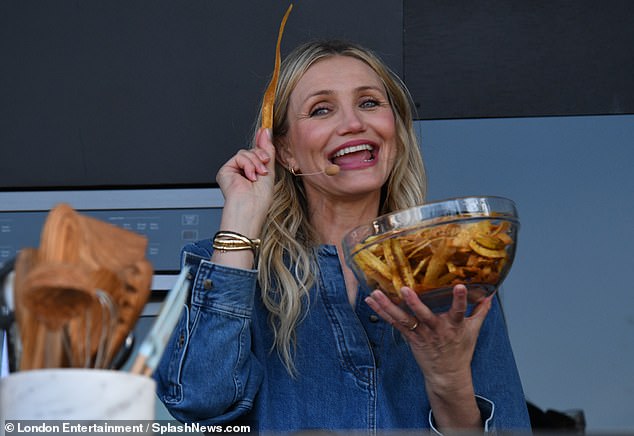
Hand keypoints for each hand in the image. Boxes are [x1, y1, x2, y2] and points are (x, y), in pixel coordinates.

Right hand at [216, 128, 275, 233]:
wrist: (250, 208)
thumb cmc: (260, 198)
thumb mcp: (269, 170)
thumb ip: (267, 150)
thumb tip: (265, 131)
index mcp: (252, 172)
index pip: (256, 154)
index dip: (261, 144)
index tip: (265, 132)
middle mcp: (241, 171)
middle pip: (251, 151)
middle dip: (261, 156)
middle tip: (265, 167)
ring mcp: (232, 171)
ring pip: (246, 153)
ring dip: (255, 162)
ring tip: (259, 175)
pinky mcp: (225, 171)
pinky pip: (239, 157)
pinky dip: (247, 165)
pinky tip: (250, 176)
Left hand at [365, 285, 491, 428]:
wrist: (447, 375)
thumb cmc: (459, 350)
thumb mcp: (473, 331)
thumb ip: (480, 311)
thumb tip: (490, 295)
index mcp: (454, 326)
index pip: (460, 311)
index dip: (460, 299)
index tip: (461, 286)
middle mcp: (436, 330)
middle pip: (424, 316)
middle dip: (414, 303)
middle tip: (404, 289)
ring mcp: (421, 335)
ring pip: (403, 319)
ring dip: (387, 306)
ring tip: (375, 293)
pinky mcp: (410, 338)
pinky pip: (394, 323)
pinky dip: (381, 312)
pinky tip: (370, 301)